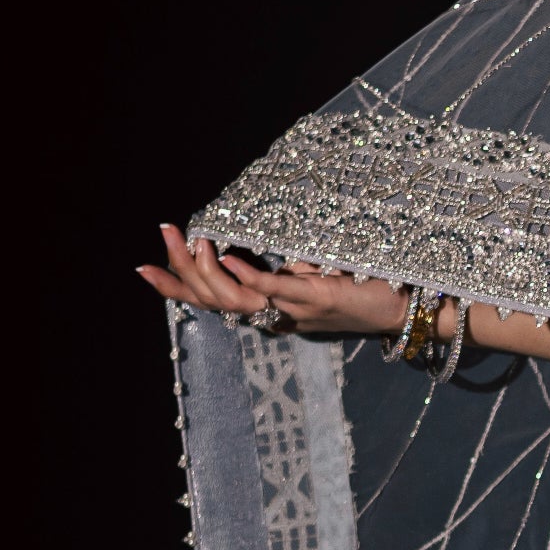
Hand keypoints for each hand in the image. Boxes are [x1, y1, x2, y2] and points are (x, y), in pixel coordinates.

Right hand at [138, 226, 411, 340]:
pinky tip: (227, 256)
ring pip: (237, 298)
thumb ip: (287, 267)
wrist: (405, 309)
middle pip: (215, 301)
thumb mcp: (315, 275)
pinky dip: (248, 275)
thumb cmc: (364, 289)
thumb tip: (261, 243)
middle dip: (182, 270)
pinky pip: (275, 289)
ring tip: (190, 240)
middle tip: (164, 235)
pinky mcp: (317, 299)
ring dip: (208, 269)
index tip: (144, 269)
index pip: (213, 301)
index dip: (177, 287)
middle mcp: (278, 314)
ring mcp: (295, 308)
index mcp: (273, 309)